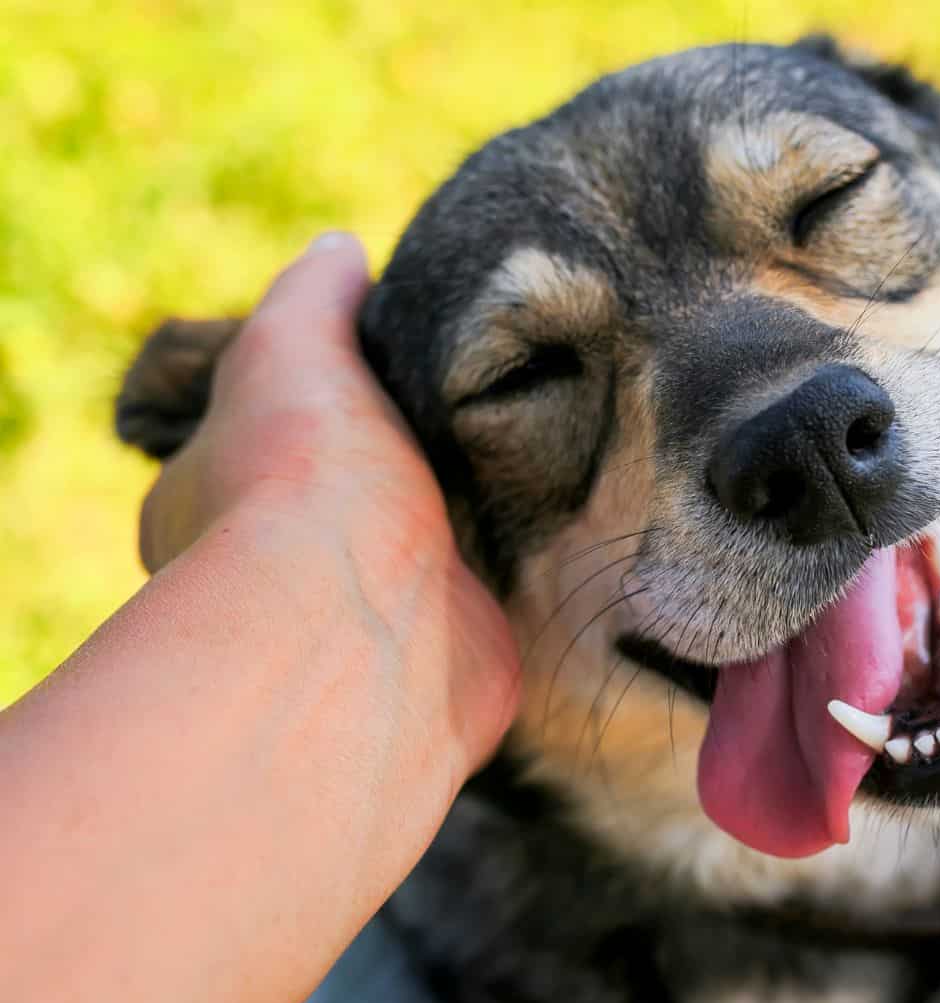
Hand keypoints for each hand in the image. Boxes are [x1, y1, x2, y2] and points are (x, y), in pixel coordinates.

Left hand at [139, 232, 519, 778]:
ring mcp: (370, 620)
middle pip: (350, 494)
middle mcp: (281, 571)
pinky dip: (521, 566)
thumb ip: (314, 296)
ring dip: (473, 513)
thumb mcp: (291, 347)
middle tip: (481, 401)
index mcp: (212, 499)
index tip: (381, 364)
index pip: (257, 436)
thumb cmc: (305, 485)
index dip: (312, 399)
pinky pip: (491, 597)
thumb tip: (341, 249)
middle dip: (406, 458)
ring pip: (427, 547)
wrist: (367, 631)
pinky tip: (564, 517)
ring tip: (542, 442)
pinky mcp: (454, 653)